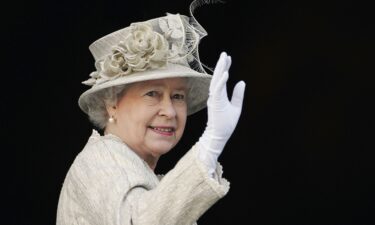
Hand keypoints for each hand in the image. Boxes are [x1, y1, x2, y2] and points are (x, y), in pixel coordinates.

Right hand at [198, 52, 245, 174]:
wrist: (219, 136)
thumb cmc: (226, 124)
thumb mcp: (236, 107)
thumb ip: (238, 95)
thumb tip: (242, 82)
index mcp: (220, 95)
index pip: (222, 78)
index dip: (224, 67)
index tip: (227, 58)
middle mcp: (215, 95)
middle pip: (218, 77)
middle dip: (221, 65)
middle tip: (224, 54)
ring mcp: (214, 99)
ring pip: (216, 81)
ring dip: (220, 69)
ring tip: (224, 59)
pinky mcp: (215, 104)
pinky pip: (218, 90)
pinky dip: (221, 81)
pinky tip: (225, 73)